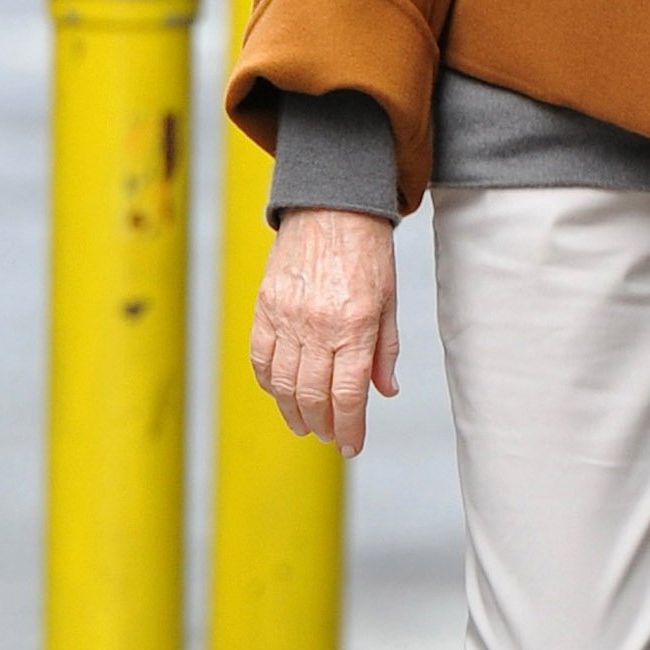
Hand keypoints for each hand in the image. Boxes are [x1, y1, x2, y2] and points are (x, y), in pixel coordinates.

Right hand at [251, 207, 398, 458]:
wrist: (331, 205)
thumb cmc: (366, 250)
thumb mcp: (389, 299)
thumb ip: (385, 350)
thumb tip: (385, 391)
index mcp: (354, 326)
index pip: (348, 394)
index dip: (349, 427)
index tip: (351, 444)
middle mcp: (318, 325)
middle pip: (314, 395)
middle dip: (323, 425)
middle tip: (330, 436)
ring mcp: (286, 316)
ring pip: (284, 383)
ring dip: (294, 411)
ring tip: (305, 424)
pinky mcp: (265, 306)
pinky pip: (260, 356)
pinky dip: (269, 381)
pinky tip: (279, 392)